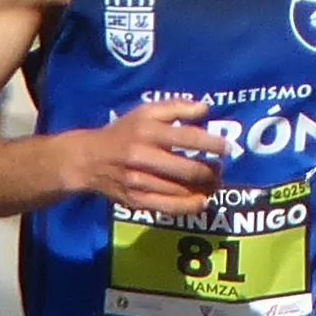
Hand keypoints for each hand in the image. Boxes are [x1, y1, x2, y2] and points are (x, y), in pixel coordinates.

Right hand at [73, 97, 228, 215]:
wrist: (88, 159)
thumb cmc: (122, 132)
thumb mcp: (144, 111)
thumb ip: (175, 107)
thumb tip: (205, 109)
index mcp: (147, 131)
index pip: (187, 138)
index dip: (212, 143)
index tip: (227, 148)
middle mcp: (142, 156)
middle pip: (186, 169)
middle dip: (210, 171)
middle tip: (220, 170)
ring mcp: (138, 181)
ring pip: (180, 191)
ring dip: (203, 189)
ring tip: (214, 184)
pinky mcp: (136, 200)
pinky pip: (168, 207)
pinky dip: (188, 206)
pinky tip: (200, 201)